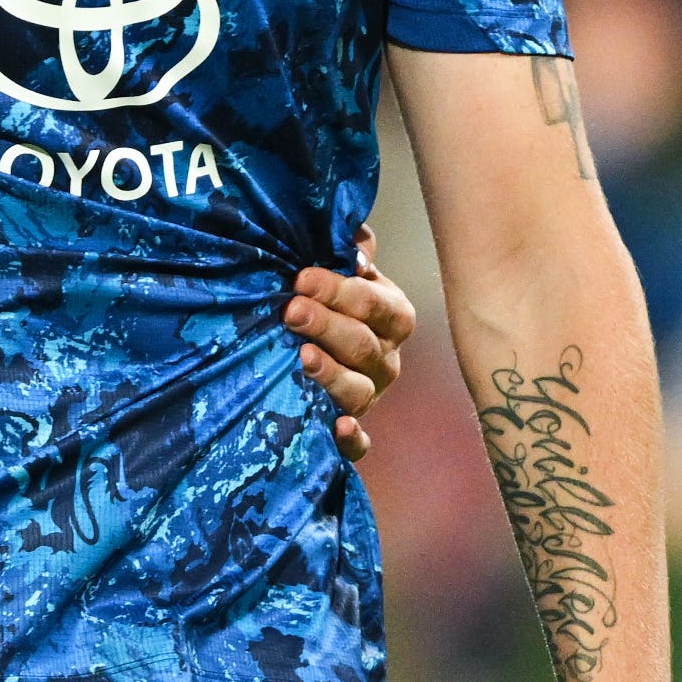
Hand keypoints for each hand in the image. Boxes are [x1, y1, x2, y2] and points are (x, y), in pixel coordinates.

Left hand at [284, 222, 417, 460]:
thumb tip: (353, 238)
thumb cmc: (325, 298)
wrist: (313, 342)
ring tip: (302, 358)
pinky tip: (338, 428)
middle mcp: (386, 358)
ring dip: (331, 375)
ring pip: (359, 390)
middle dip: (326, 326)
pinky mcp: (352, 430)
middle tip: (291, 311)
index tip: (301, 278)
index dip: (339, 290)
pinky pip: (361, 444)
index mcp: (391, 316)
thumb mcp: (338, 268)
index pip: (373, 303)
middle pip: (363, 345)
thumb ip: (347, 249)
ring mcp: (370, 395)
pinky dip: (352, 440)